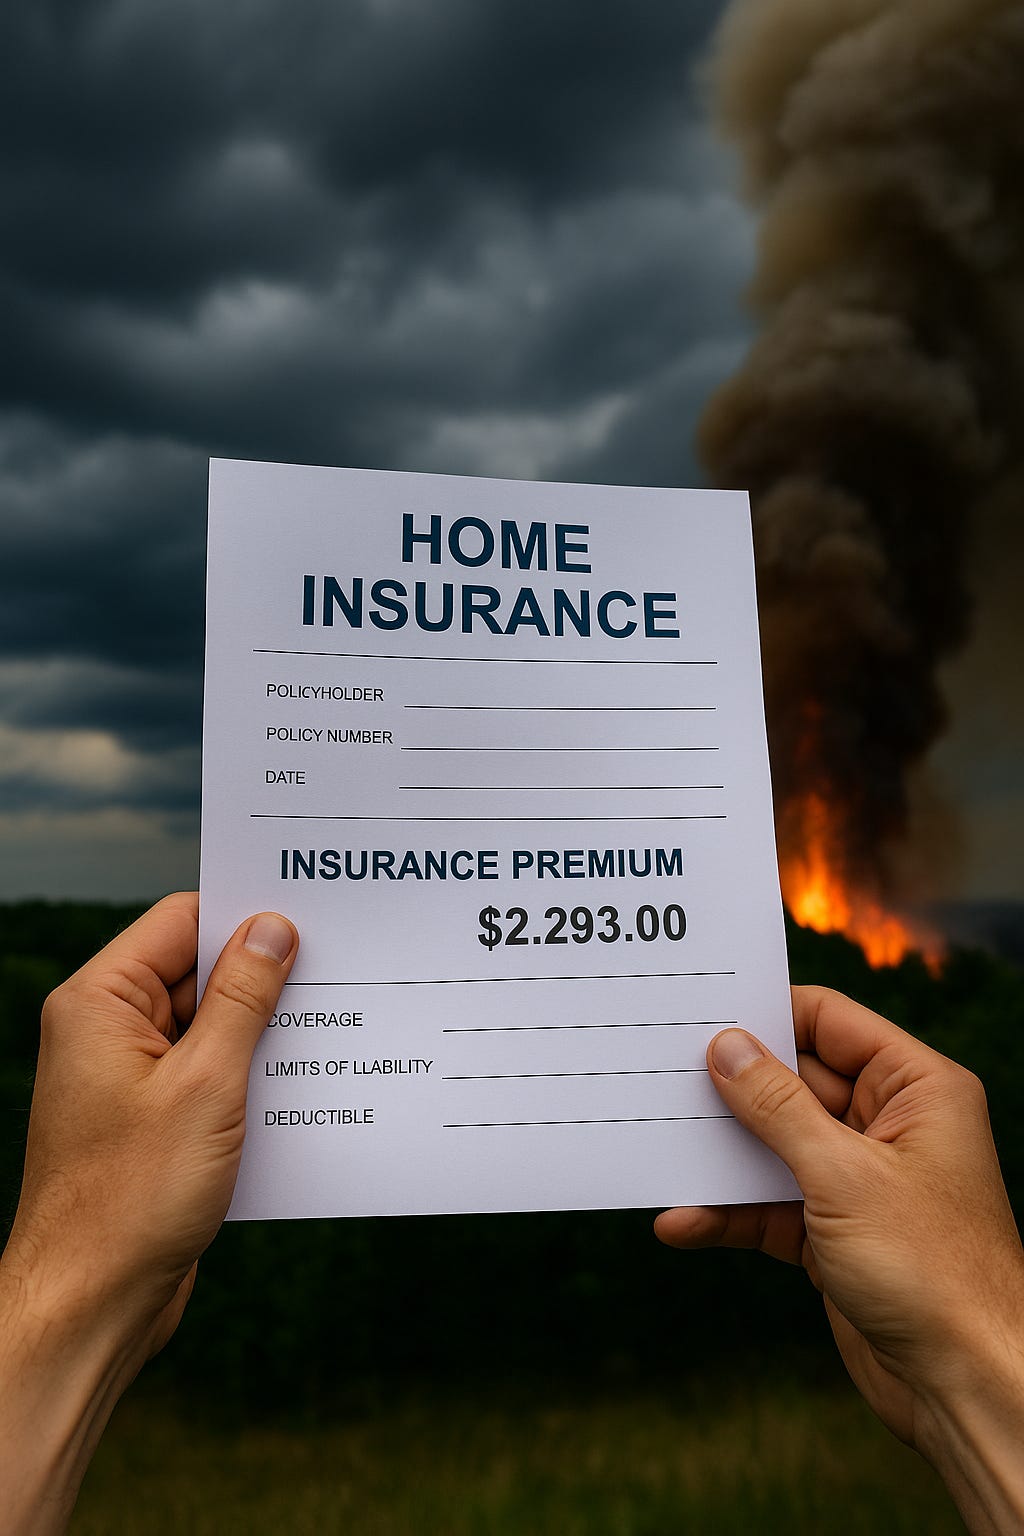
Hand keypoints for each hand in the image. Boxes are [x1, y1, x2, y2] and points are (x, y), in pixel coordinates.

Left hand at [0, 892, 297, 1533]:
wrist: (91, 1307)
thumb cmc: (131, 1199)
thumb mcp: (206, 1085)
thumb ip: (242, 999)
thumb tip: (273, 930)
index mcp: (101, 1003)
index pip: (181, 922)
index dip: (245, 917)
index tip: (312, 919)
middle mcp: (108, 1031)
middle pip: (199, 972)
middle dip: (266, 979)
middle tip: (339, 977)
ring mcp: (129, 1078)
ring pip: (212, 1027)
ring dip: (265, 1035)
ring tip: (332, 1035)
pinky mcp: (153, 1121)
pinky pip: (211, 1075)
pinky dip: (253, 1079)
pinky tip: (303, 1091)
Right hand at [656, 987, 1023, 1533]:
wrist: (967, 1387)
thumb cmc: (933, 1271)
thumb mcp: (843, 1176)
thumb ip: (778, 1107)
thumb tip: (727, 1047)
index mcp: (917, 1089)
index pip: (830, 1022)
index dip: (768, 1014)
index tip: (701, 1013)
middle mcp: (890, 1125)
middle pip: (794, 1083)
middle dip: (731, 1087)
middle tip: (661, 1076)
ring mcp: (860, 1181)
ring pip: (774, 1146)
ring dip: (721, 1156)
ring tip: (658, 1146)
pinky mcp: (834, 1233)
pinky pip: (769, 1206)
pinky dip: (729, 1213)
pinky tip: (682, 1222)